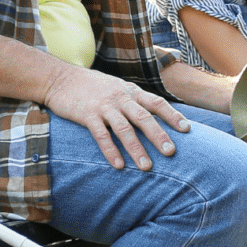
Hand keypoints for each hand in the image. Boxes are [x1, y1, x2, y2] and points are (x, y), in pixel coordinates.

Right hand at [41, 65, 190, 170]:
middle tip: (171, 152)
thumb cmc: (92, 86)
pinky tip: (118, 165)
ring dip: (136, 149)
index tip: (186, 130)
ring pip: (124, 129)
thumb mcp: (117, 87)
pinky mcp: (86, 115)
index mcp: (130, 91)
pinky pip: (101, 135)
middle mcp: (120, 98)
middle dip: (158, 135)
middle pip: (144, 117)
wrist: (60, 78)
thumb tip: (155, 116)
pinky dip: (110, 151)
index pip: (156, 103)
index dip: (172, 116)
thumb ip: (134, 100)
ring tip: (147, 167)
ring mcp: (103, 106)